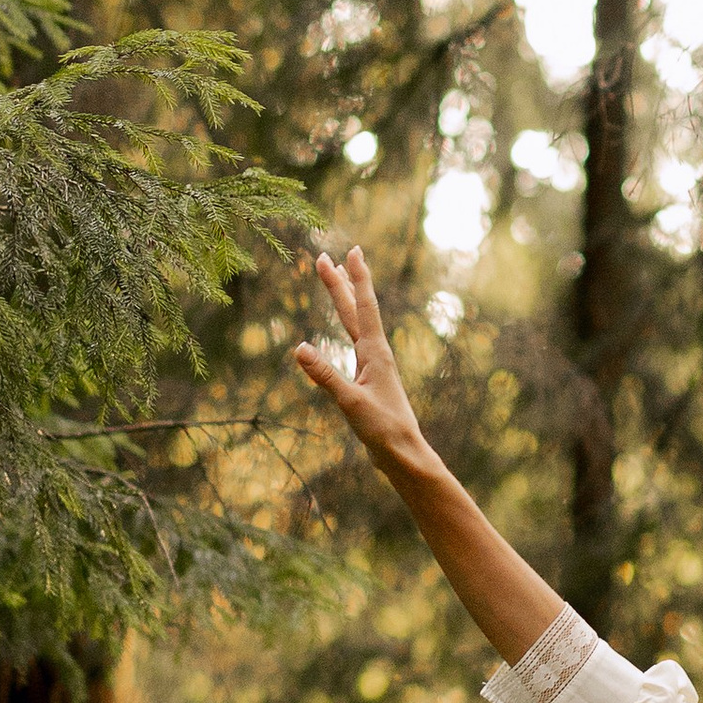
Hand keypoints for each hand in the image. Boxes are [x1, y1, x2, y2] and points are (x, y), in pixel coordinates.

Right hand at [292, 248, 430, 469]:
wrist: (403, 452)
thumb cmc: (382, 429)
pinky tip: (346, 328)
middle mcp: (376, 353)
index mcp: (375, 352)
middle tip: (326, 257)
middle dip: (342, 282)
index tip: (352, 250)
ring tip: (338, 278)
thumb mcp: (350, 402)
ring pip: (356, 323)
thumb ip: (325, 376)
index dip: (356, 278)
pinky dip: (347, 326)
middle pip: (355, 309)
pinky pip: (356, 341)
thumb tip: (299, 347)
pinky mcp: (370, 378)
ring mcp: (374, 364)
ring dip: (346, 299)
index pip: (363, 307)